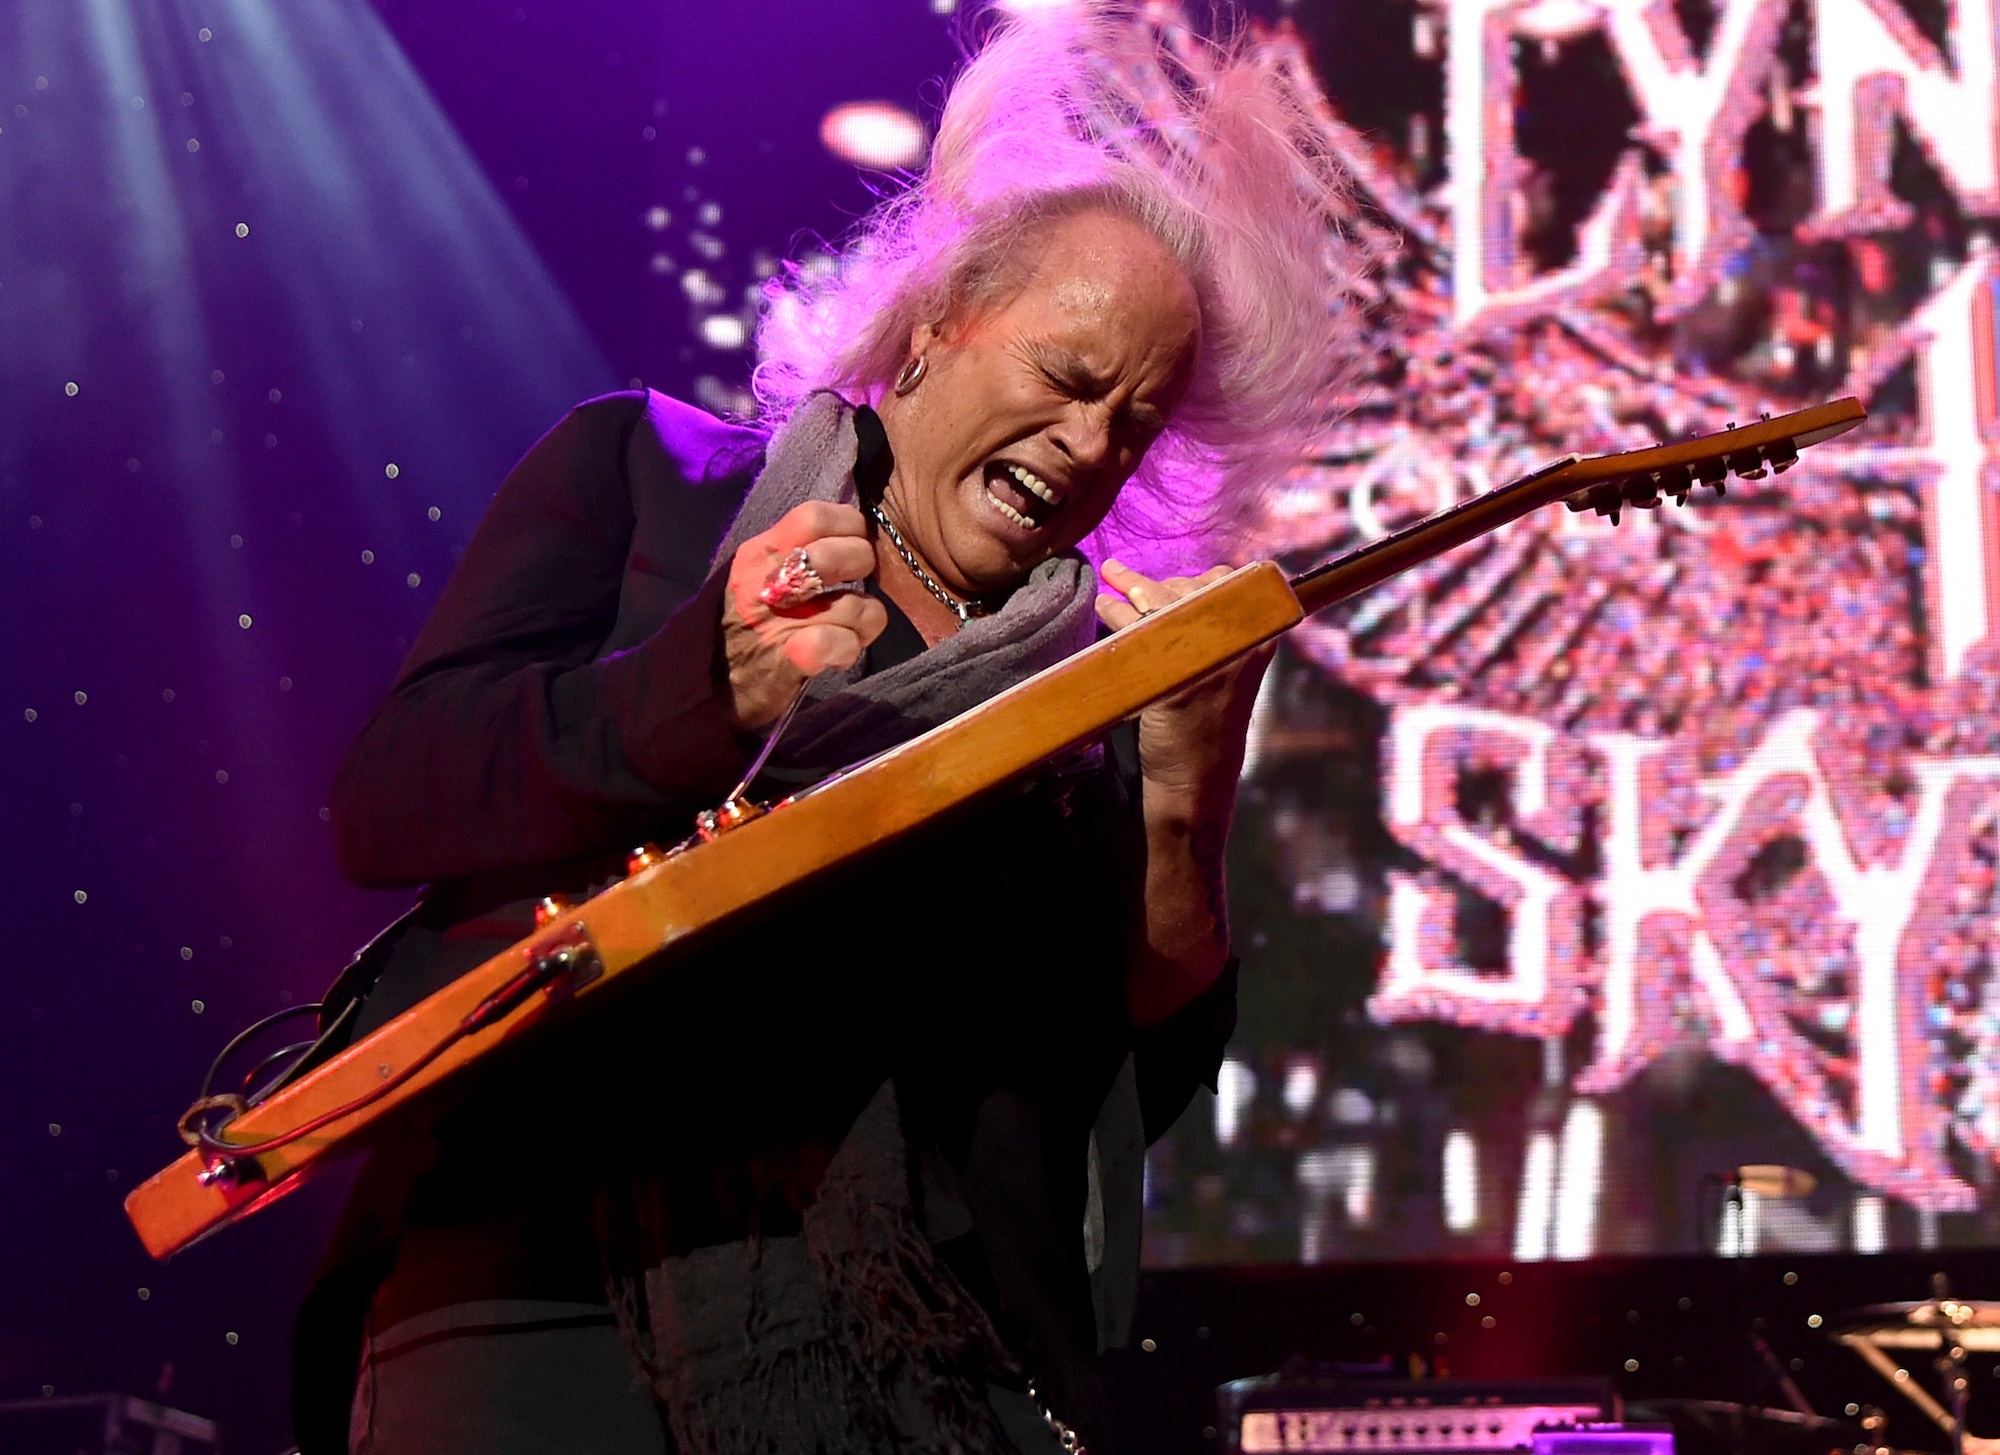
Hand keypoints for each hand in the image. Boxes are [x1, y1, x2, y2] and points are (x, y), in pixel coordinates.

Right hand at [723, 502, 887, 729]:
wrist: (702, 688)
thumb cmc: (737, 627)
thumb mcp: (753, 576)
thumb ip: (792, 551)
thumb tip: (849, 530)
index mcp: (759, 553)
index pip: (814, 516)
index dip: (849, 528)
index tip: (854, 543)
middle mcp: (766, 581)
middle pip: (844, 553)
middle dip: (864, 570)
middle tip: (855, 587)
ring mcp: (775, 621)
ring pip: (855, 605)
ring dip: (863, 623)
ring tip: (847, 632)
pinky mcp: (788, 660)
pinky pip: (838, 641)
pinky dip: (848, 650)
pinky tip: (837, 657)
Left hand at [1096, 559, 1274, 811]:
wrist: (1198, 777)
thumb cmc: (1209, 723)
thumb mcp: (1228, 673)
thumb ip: (1216, 634)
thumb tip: (1177, 589)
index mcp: (1256, 640)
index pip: (1230, 584)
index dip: (1196, 578)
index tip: (1170, 580)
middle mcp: (1237, 647)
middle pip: (1191, 591)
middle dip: (1155, 582)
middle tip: (1122, 574)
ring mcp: (1207, 663)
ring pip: (1164, 606)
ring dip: (1130, 587)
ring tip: (1109, 579)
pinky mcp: (1174, 681)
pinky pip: (1140, 634)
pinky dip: (1117, 615)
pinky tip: (1102, 607)